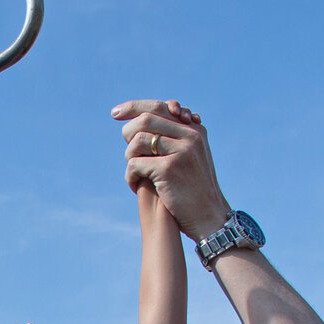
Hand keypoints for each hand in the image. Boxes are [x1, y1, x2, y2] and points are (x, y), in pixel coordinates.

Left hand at [113, 99, 232, 239]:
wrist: (208, 216)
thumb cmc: (194, 190)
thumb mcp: (190, 158)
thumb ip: (173, 139)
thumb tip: (142, 122)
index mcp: (194, 130)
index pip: (159, 107)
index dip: (134, 107)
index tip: (115, 113)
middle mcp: (190, 136)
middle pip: (146, 119)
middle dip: (127, 133)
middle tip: (127, 152)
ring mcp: (181, 151)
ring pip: (138, 140)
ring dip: (129, 157)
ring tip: (135, 172)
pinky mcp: (169, 168)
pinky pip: (135, 163)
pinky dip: (130, 176)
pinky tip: (134, 186)